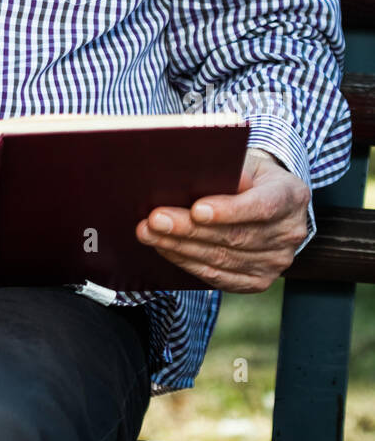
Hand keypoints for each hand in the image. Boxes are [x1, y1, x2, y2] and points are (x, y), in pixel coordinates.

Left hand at [135, 149, 310, 292]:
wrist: (269, 199)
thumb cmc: (249, 174)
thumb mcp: (246, 160)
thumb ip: (230, 168)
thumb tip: (197, 174)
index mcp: (292, 195)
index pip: (262, 207)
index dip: (229, 210)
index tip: (196, 209)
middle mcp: (290, 232)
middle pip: (236, 236)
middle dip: (190, 229)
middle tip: (155, 219)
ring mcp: (277, 261)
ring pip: (223, 259)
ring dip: (181, 248)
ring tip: (149, 233)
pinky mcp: (259, 280)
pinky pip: (220, 277)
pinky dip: (188, 263)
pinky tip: (166, 250)